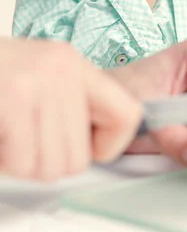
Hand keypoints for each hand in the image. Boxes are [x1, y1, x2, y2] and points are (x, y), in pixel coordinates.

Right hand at [0, 39, 141, 181]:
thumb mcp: (41, 78)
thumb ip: (72, 105)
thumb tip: (101, 148)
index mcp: (75, 64)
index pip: (129, 115)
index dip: (110, 146)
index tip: (87, 147)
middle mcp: (62, 69)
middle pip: (80, 158)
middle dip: (48, 163)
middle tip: (24, 141)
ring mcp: (36, 83)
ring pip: (51, 167)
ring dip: (22, 164)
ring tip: (9, 136)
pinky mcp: (13, 99)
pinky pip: (21, 161)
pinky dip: (4, 162)